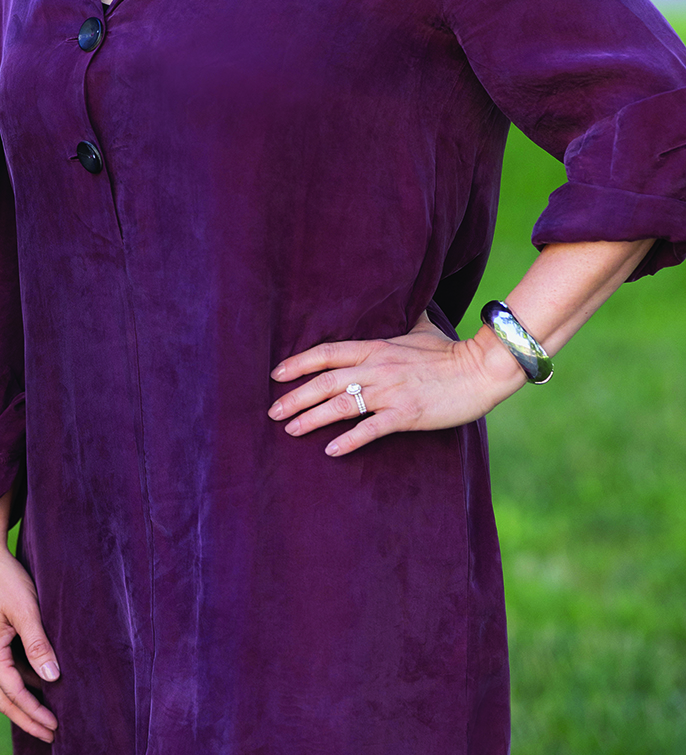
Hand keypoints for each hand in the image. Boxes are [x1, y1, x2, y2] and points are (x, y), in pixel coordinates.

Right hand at [0, 494, 59, 743]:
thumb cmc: (4, 577)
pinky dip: (17, 683)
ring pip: (0, 686)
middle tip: (51, 735)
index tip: (55, 728)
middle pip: (2, 699)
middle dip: (26, 719)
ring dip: (22, 703)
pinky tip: (37, 684)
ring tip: (47, 715)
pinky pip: (0, 671)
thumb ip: (39, 645)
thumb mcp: (26, 609)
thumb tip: (53, 678)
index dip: (35, 713)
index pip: (14, 694)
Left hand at [268, 310, 524, 456]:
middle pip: (326, 381)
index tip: (276, 373)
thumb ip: (402, 320)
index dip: (299, 362)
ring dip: (312, 418)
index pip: (327, 352)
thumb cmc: (451, 350)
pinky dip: (349, 439)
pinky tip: (330, 450)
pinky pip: (371, 428)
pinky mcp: (407, 414)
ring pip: (341, 404)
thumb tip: (400, 304)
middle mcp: (377, 368)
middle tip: (271, 411)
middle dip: (295, 396)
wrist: (482, 369)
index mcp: (377, 347)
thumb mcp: (420, 328)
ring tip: (290, 429)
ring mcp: (391, 391)